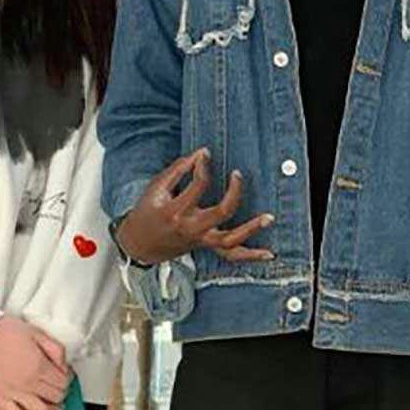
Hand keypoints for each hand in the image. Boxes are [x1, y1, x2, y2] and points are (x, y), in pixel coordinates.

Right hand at [0, 315, 69, 409]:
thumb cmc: (3, 331)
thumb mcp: (36, 333)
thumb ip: (55, 349)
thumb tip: (64, 365)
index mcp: (38, 365)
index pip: (63, 382)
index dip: (68, 379)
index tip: (64, 375)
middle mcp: (27, 382)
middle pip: (56, 397)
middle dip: (61, 392)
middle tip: (59, 386)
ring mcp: (13, 393)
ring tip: (53, 404)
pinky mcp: (0, 399)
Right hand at [117, 149, 274, 266]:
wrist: (139, 244)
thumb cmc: (147, 213)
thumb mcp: (156, 188)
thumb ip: (178, 169)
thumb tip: (202, 153)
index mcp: (175, 212)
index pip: (198, 185)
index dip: (203, 166)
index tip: (205, 155)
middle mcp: (191, 228)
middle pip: (221, 212)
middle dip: (234, 192)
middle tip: (238, 174)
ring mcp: (200, 240)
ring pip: (230, 240)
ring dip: (252, 229)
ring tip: (269, 218)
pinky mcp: (206, 246)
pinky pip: (231, 255)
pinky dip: (250, 256)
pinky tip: (268, 254)